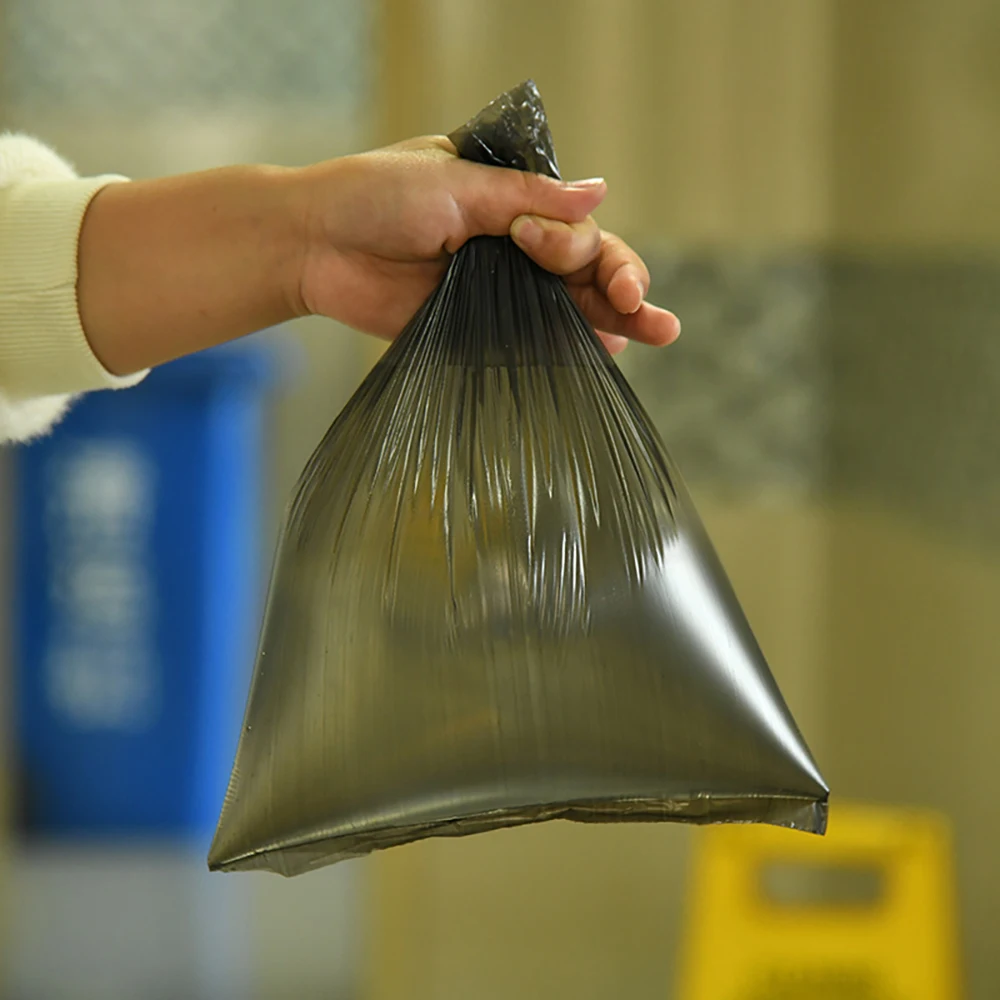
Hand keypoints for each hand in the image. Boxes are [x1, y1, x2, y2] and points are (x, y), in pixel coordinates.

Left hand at [295, 137, 679, 354]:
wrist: (315, 243)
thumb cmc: (376, 195)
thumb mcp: (455, 184)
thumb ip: (526, 198)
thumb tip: (601, 192)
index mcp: (512, 198)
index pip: (574, 224)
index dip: (585, 246)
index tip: (556, 253)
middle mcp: (513, 242)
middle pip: (584, 266)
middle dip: (623, 286)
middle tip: (654, 315)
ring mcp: (497, 287)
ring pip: (566, 303)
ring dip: (610, 318)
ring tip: (656, 334)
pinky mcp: (475, 325)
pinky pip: (528, 338)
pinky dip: (565, 347)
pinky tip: (605, 355)